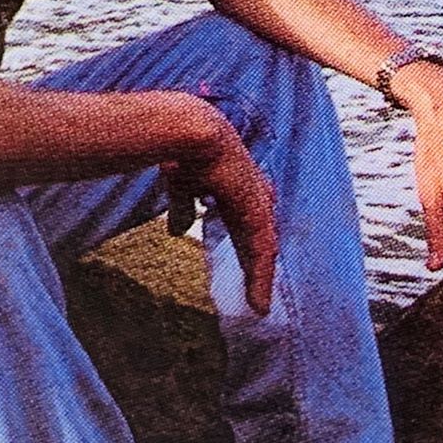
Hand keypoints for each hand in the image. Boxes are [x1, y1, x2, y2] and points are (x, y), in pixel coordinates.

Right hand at [161, 108, 278, 313]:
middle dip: (258, 269)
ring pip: (264, 251)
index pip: (248, 227)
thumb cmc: (186, 154)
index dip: (248, 250)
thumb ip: (184, 209)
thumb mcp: (183, 189)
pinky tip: (258, 300)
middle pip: (259, 242)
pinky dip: (261, 278)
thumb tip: (178, 231)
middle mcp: (254, 198)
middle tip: (257, 297)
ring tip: (258, 307)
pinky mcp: (257, 214)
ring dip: (260, 280)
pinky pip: (263, 253)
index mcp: (238, 191)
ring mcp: (258, 205)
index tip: (246, 270)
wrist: (191, 135)